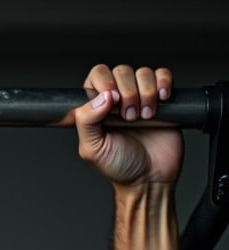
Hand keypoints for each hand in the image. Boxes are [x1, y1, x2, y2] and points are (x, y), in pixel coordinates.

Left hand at [74, 64, 182, 186]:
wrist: (149, 178)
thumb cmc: (118, 166)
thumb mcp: (93, 149)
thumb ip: (87, 122)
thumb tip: (102, 96)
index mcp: (97, 108)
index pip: (96, 76)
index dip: (104, 82)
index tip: (111, 100)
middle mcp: (118, 99)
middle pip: (121, 71)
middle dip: (127, 92)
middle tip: (128, 117)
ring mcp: (141, 97)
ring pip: (143, 73)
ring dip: (145, 92)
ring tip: (145, 117)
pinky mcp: (162, 99)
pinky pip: (163, 75)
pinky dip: (163, 83)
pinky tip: (162, 100)